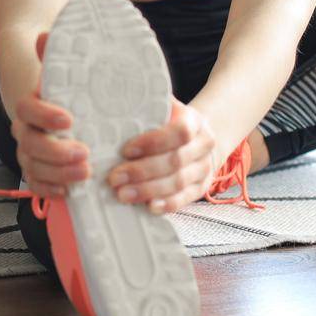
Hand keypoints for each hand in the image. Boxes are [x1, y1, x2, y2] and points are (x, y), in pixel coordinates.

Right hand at [11, 32, 89, 198]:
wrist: (64, 109)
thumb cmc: (71, 90)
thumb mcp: (68, 72)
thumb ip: (56, 56)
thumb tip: (45, 35)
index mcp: (32, 104)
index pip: (27, 108)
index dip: (45, 115)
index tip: (70, 118)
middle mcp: (25, 129)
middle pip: (30, 143)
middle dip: (56, 151)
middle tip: (86, 154)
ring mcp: (29, 151)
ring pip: (33, 165)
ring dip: (58, 173)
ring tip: (86, 174)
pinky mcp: (37, 170)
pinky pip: (35, 183)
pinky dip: (49, 189)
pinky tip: (69, 191)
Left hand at [106, 100, 221, 213]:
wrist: (197, 139)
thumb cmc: (169, 123)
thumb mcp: (162, 109)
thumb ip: (143, 108)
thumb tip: (111, 109)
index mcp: (194, 121)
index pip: (179, 131)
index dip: (153, 142)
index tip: (126, 150)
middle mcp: (204, 144)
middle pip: (175, 160)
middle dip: (142, 171)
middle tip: (114, 178)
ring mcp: (205, 168)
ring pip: (178, 182)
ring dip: (148, 190)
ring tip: (122, 194)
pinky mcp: (201, 188)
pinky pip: (185, 199)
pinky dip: (167, 204)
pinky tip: (149, 206)